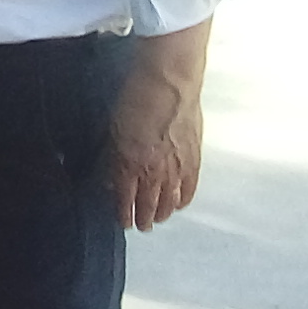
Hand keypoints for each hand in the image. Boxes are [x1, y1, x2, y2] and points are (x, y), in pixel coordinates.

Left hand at [109, 61, 202, 229]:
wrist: (170, 81)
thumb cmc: (136, 97)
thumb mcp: (113, 128)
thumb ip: (113, 156)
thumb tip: (112, 178)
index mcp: (129, 163)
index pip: (125, 199)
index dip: (123, 214)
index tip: (122, 222)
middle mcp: (154, 170)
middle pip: (148, 205)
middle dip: (143, 218)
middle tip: (141, 226)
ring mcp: (177, 166)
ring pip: (170, 201)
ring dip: (163, 212)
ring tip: (158, 219)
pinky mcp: (195, 158)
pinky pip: (190, 187)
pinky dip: (184, 199)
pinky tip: (180, 204)